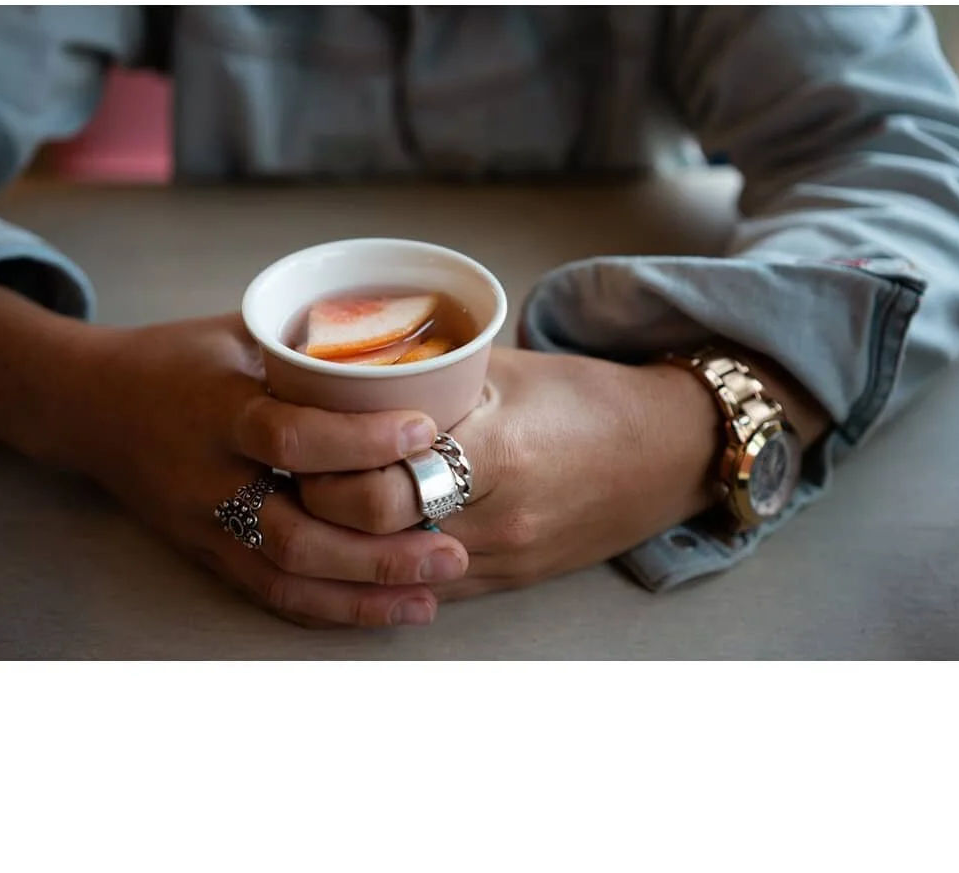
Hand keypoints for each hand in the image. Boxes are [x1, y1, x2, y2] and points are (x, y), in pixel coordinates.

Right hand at [0, 282, 472, 627]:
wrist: (90, 407)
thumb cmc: (178, 359)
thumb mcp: (238, 331)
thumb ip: (309, 342)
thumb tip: (401, 333)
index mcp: (219, 412)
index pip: (291, 437)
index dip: (360, 440)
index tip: (426, 430)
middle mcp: (211, 481)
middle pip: (296, 536)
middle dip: (379, 551)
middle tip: (454, 545)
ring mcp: (206, 528)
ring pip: (289, 580)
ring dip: (366, 594)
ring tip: (437, 590)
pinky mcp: (208, 555)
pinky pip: (272, 595)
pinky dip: (332, 609)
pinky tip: (389, 610)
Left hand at [296, 347, 723, 598]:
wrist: (666, 454)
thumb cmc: (586, 398)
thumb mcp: (506, 370)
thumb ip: (430, 377)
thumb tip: (352, 368)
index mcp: (497, 456)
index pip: (377, 490)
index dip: (323, 471)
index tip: (299, 444)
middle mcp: (497, 522)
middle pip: (372, 541)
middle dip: (317, 513)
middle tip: (292, 474)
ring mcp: (504, 562)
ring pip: (390, 576)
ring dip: (343, 546)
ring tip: (316, 504)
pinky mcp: (509, 581)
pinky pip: (427, 591)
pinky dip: (386, 569)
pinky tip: (361, 539)